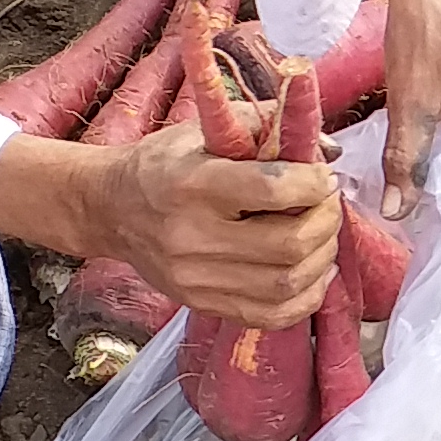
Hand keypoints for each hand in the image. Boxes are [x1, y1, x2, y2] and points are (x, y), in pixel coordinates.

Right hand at [0, 128, 341, 323]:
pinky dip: (306, 297)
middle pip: (288, 244)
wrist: (110, 209)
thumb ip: (267, 124)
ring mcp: (195, 279)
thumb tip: (330, 149)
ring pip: (286, 284)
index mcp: (193, 184)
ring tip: (323, 235)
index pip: (273, 190)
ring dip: (322, 257)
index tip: (323, 177)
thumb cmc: (164, 163)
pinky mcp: (201, 304)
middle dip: (325, 222)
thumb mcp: (205, 129)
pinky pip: (271, 316)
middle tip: (329, 205)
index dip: (313, 184)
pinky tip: (313, 271)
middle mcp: (192, 236)